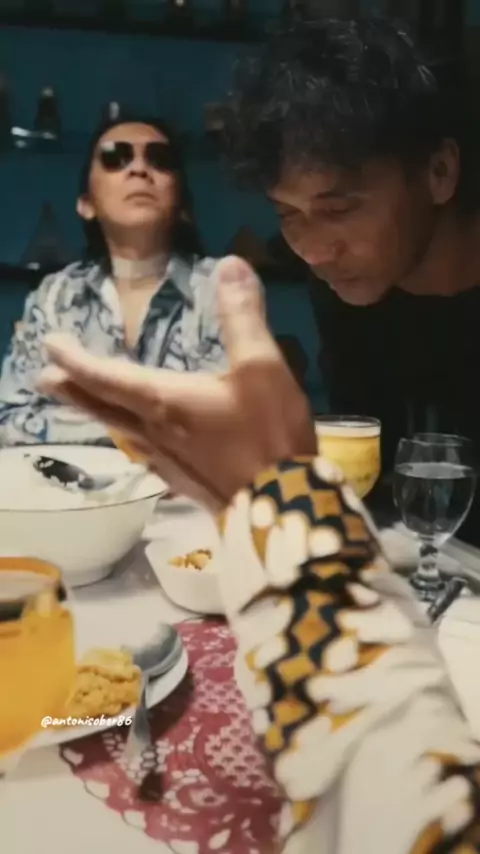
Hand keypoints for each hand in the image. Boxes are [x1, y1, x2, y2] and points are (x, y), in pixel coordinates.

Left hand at [38, 256, 315, 511]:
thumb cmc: (269, 435)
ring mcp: (167, 462)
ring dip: (96, 412)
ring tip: (83, 402)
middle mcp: (154, 432)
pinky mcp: (185, 482)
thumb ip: (243, 317)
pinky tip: (138, 440)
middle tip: (43, 378)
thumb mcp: (264, 368)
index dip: (75, 359)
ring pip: (120, 431)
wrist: (283, 508)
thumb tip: (229, 264)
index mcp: (164, 401)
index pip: (106, 377)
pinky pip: (143, 452)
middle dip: (72, 390)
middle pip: (102, 408)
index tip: (50, 344)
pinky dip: (128, 435)